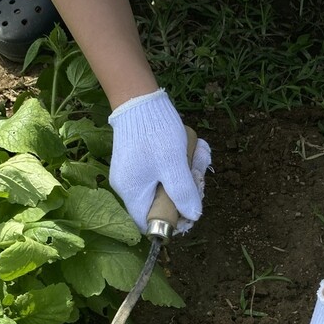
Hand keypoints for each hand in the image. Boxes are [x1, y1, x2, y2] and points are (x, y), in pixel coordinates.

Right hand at [108, 89, 210, 233]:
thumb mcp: (174, 165)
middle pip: (155, 207)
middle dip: (180, 198)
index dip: (170, 223)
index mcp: (131, 192)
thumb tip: (193, 216)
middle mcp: (126, 186)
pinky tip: (186, 158)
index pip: (148, 224)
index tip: (188, 212)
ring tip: (195, 163)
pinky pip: (157, 176)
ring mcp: (130, 173)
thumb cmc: (156, 134)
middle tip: (196, 182)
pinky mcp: (136, 162)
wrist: (139, 99)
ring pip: (159, 190)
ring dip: (180, 182)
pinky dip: (173, 171)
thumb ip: (183, 193)